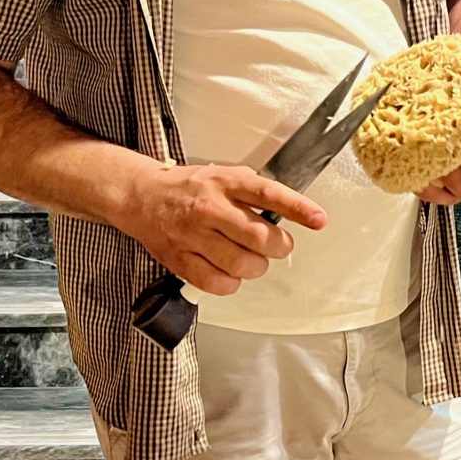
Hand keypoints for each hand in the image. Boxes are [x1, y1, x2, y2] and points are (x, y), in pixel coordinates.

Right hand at [119, 163, 325, 296]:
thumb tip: (289, 211)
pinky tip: (229, 272)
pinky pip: (218, 283)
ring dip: (256, 267)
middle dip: (278, 247)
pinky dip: (231, 283)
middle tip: (277, 246)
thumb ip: (253, 192)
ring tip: (251, 259)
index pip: (268, 193)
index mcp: (225, 182)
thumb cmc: (188, 189)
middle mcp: (210, 208)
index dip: (298, 208)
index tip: (319, 219)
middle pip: (259, 237)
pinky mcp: (180, 259)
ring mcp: (193, 235)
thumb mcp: (223, 176)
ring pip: (242, 264)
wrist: (141, 196)